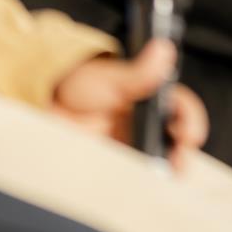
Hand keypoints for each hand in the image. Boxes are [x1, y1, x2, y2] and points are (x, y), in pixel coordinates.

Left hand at [51, 40, 207, 171]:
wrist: (42, 105)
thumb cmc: (78, 83)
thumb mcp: (108, 76)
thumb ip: (138, 71)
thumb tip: (163, 50)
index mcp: (149, 95)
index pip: (179, 107)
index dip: (189, 118)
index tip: (189, 131)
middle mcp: (145, 120)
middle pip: (176, 136)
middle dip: (184, 147)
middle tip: (181, 155)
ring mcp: (131, 143)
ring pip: (161, 157)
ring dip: (168, 165)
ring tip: (169, 171)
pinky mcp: (115, 162)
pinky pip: (136, 172)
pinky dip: (144, 179)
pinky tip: (145, 181)